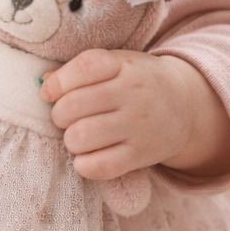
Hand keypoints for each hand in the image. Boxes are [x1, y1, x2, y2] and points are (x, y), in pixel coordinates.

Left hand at [41, 49, 229, 181]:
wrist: (186, 105)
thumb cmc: (136, 82)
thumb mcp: (115, 64)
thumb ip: (79, 70)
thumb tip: (44, 82)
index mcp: (123, 66)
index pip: (83, 68)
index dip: (58, 83)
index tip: (49, 93)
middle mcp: (133, 94)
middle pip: (73, 106)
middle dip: (59, 115)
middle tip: (68, 118)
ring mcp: (138, 126)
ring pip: (80, 137)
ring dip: (70, 140)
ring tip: (79, 135)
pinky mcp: (141, 155)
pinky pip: (99, 166)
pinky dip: (83, 164)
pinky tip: (88, 156)